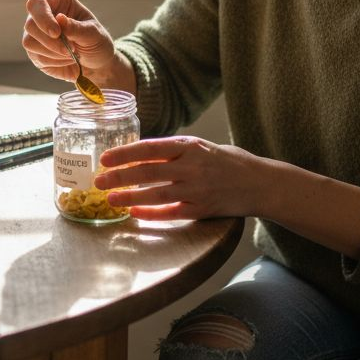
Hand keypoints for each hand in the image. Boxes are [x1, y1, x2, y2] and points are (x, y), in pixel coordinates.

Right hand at [22, 0, 118, 84]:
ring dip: (53, 52)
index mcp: (57, 0)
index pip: (37, 2)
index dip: (43, 17)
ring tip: (71, 54)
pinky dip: (53, 61)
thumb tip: (60, 19)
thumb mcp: (93, 33)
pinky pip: (36, 56)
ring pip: (29, 42)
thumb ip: (77, 27)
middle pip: (30, 24)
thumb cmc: (96, 42)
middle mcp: (43, 14)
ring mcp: (36, 33)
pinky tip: (65, 59)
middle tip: (72, 49)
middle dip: (51, 41)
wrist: (96, 63)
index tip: (56, 33)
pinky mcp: (35, 51)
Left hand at [93, 136, 265, 220]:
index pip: (150, 148)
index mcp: (190, 146)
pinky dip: (150, 213)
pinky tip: (134, 212)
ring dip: (129, 197)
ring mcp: (197, 190)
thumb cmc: (228, 162)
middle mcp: (192, 167)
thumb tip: (140, 153)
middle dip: (119, 177)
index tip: (105, 158)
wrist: (261, 183)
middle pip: (147, 172)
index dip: (125, 154)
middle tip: (99, 181)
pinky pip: (170, 213)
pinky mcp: (202, 210)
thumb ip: (175, 150)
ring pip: (155, 194)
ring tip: (110, 199)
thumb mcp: (202, 147)